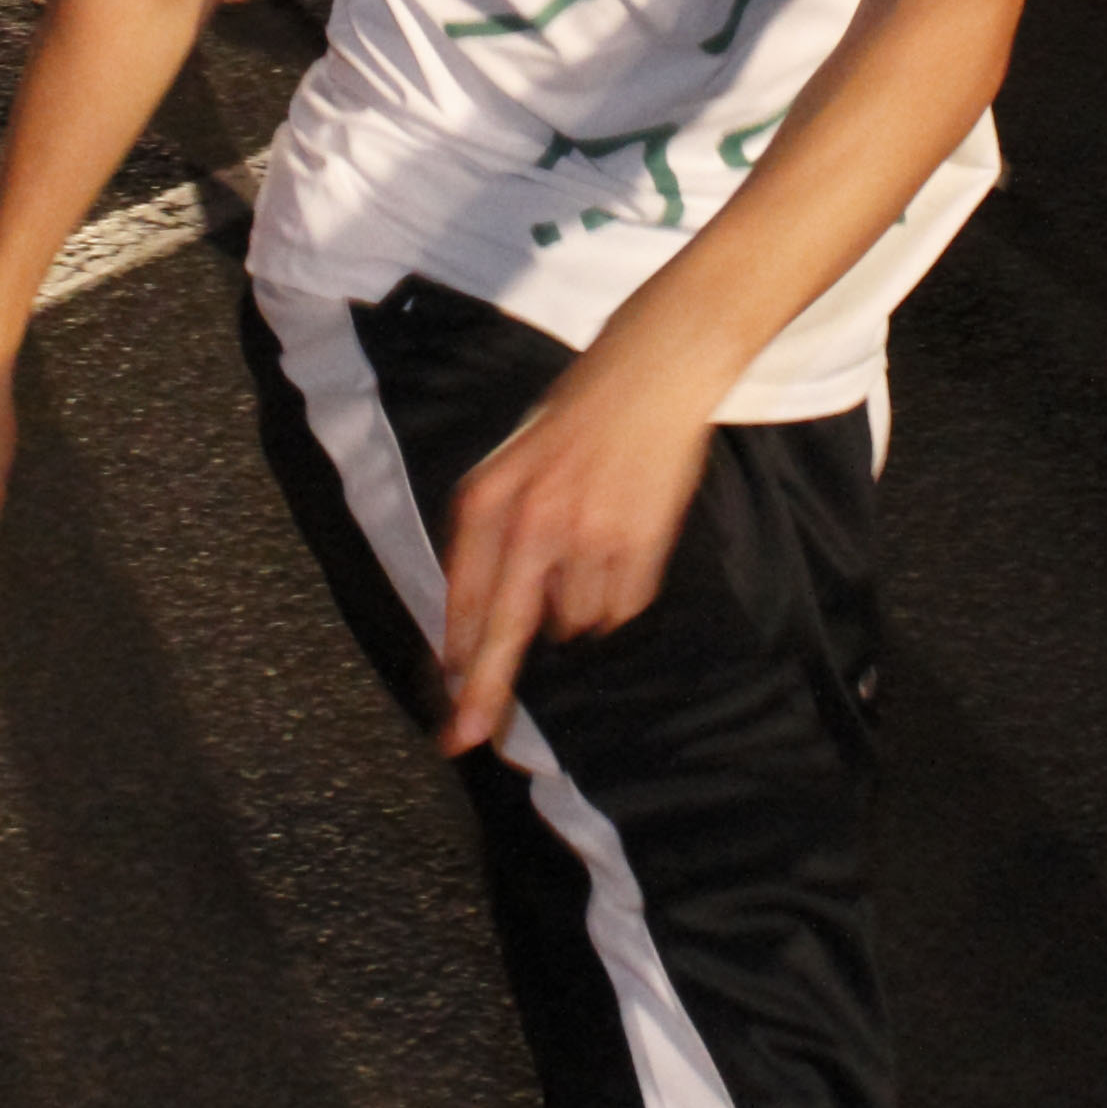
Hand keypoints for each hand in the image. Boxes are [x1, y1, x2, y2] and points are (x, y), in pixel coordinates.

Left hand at [428, 346, 720, 754]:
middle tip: (466, 739)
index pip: (464, 596)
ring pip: (575, 620)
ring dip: (578, 605)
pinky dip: (620, 592)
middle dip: (485, 692)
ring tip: (595, 539)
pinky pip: (621, 606)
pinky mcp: (639, 541)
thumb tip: (480, 620)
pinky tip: (624, 539)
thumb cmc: (580, 409)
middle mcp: (531, 520)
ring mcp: (588, 534)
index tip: (451, 713)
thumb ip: (493, 534)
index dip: (458, 659)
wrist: (655, 368)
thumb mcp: (514, 460)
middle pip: (505, 628)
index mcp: (490, 497)